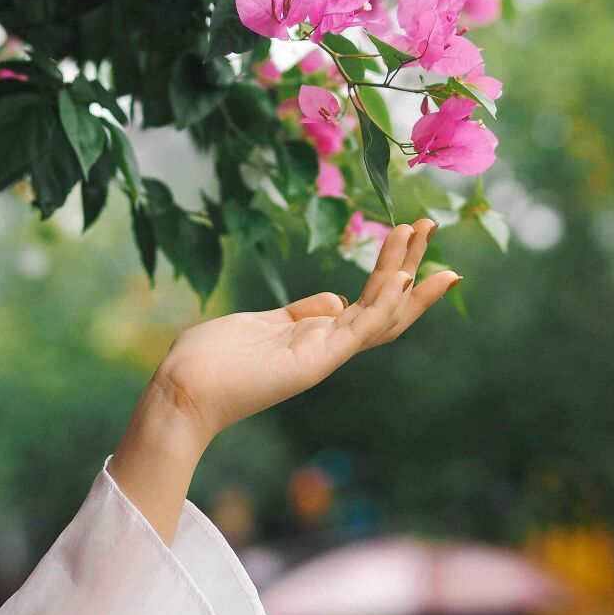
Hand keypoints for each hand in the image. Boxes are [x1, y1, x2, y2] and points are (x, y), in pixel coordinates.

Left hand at [155, 218, 457, 441]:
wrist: (182, 390)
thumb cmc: (211, 359)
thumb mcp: (262, 322)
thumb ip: (299, 312)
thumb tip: (337, 299)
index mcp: (315, 336)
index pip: (370, 304)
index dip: (394, 271)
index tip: (410, 236)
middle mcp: (327, 346)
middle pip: (385, 306)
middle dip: (409, 264)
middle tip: (431, 225)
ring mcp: (324, 355)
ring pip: (381, 314)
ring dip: (403, 273)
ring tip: (420, 232)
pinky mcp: (315, 361)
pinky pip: (359, 330)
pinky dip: (384, 304)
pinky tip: (400, 276)